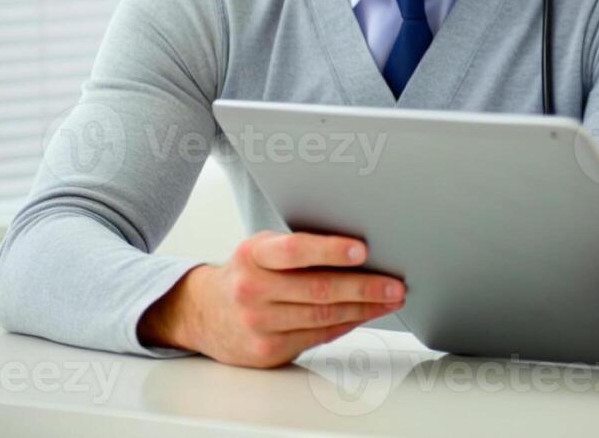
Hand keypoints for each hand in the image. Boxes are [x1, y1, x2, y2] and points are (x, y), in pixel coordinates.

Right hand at [137, 231, 406, 367]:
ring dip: (364, 309)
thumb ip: (299, 248)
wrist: (204, 313)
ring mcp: (258, 324)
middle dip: (364, 287)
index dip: (330, 250)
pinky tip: (366, 315)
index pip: (295, 251)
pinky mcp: (267, 350)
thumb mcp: (263, 249)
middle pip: (318, 290)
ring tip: (390, 299)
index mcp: (254, 255)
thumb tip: (360, 250)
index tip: (363, 250)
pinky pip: (318, 336)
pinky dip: (348, 325)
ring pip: (323, 317)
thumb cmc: (248, 273)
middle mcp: (252, 289)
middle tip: (394, 284)